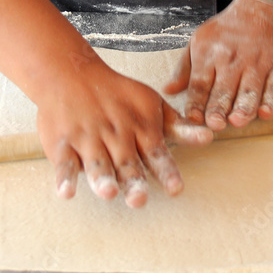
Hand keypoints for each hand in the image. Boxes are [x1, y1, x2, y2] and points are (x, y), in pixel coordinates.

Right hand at [36, 57, 211, 207]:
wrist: (70, 73)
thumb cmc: (117, 94)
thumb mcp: (151, 104)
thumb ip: (178, 126)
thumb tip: (209, 137)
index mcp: (139, 128)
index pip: (156, 152)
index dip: (166, 171)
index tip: (176, 189)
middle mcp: (115, 136)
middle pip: (126, 162)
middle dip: (134, 181)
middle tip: (140, 200)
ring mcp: (88, 140)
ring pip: (97, 162)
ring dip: (103, 178)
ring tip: (109, 193)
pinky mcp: (63, 144)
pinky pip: (64, 163)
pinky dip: (64, 178)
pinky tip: (66, 193)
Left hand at [164, 0, 272, 130]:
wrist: (264, 10)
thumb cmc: (227, 31)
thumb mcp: (199, 41)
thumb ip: (184, 69)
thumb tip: (168, 90)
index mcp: (210, 54)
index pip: (200, 83)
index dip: (196, 101)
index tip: (193, 118)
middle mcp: (233, 59)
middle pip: (224, 88)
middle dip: (218, 107)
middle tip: (214, 124)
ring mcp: (258, 63)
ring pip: (249, 89)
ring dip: (243, 107)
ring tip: (237, 121)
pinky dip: (272, 100)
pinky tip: (266, 112)